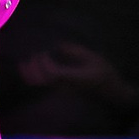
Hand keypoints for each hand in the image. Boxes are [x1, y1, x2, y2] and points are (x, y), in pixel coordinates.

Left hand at [16, 40, 137, 106]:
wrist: (112, 93)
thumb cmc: (105, 74)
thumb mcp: (95, 58)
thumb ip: (76, 51)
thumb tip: (60, 45)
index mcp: (74, 78)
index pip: (52, 73)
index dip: (44, 63)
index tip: (43, 53)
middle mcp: (66, 87)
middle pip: (42, 80)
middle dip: (33, 67)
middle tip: (34, 55)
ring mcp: (63, 91)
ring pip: (42, 85)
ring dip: (31, 74)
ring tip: (26, 63)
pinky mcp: (62, 92)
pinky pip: (45, 86)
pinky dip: (36, 78)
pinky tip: (32, 69)